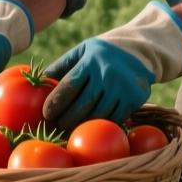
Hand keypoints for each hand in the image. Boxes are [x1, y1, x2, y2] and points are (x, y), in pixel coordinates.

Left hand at [42, 1, 181, 127]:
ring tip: (70, 131)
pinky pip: (115, 118)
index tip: (46, 114)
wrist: (140, 51)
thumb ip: (62, 64)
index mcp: (90, 61)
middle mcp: (106, 74)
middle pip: (82, 104)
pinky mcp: (134, 98)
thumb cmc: (103, 53)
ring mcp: (122, 87)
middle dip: (66, 119)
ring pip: (98, 114)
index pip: (69, 85)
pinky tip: (92, 128)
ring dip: (82, 126)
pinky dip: (102, 124)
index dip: (55, 102)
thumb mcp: (83, 51)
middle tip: (56, 127)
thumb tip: (41, 79)